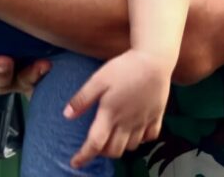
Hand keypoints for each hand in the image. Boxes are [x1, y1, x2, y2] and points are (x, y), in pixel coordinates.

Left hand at [65, 49, 170, 167]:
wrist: (154, 60)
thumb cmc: (125, 67)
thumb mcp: (98, 79)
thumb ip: (83, 98)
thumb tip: (67, 115)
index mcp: (110, 114)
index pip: (95, 143)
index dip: (84, 156)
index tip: (75, 163)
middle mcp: (127, 122)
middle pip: (114, 151)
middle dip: (102, 152)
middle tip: (96, 143)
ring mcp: (143, 121)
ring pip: (131, 146)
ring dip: (120, 146)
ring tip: (114, 136)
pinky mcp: (156, 116)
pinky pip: (150, 137)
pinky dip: (141, 140)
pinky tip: (135, 131)